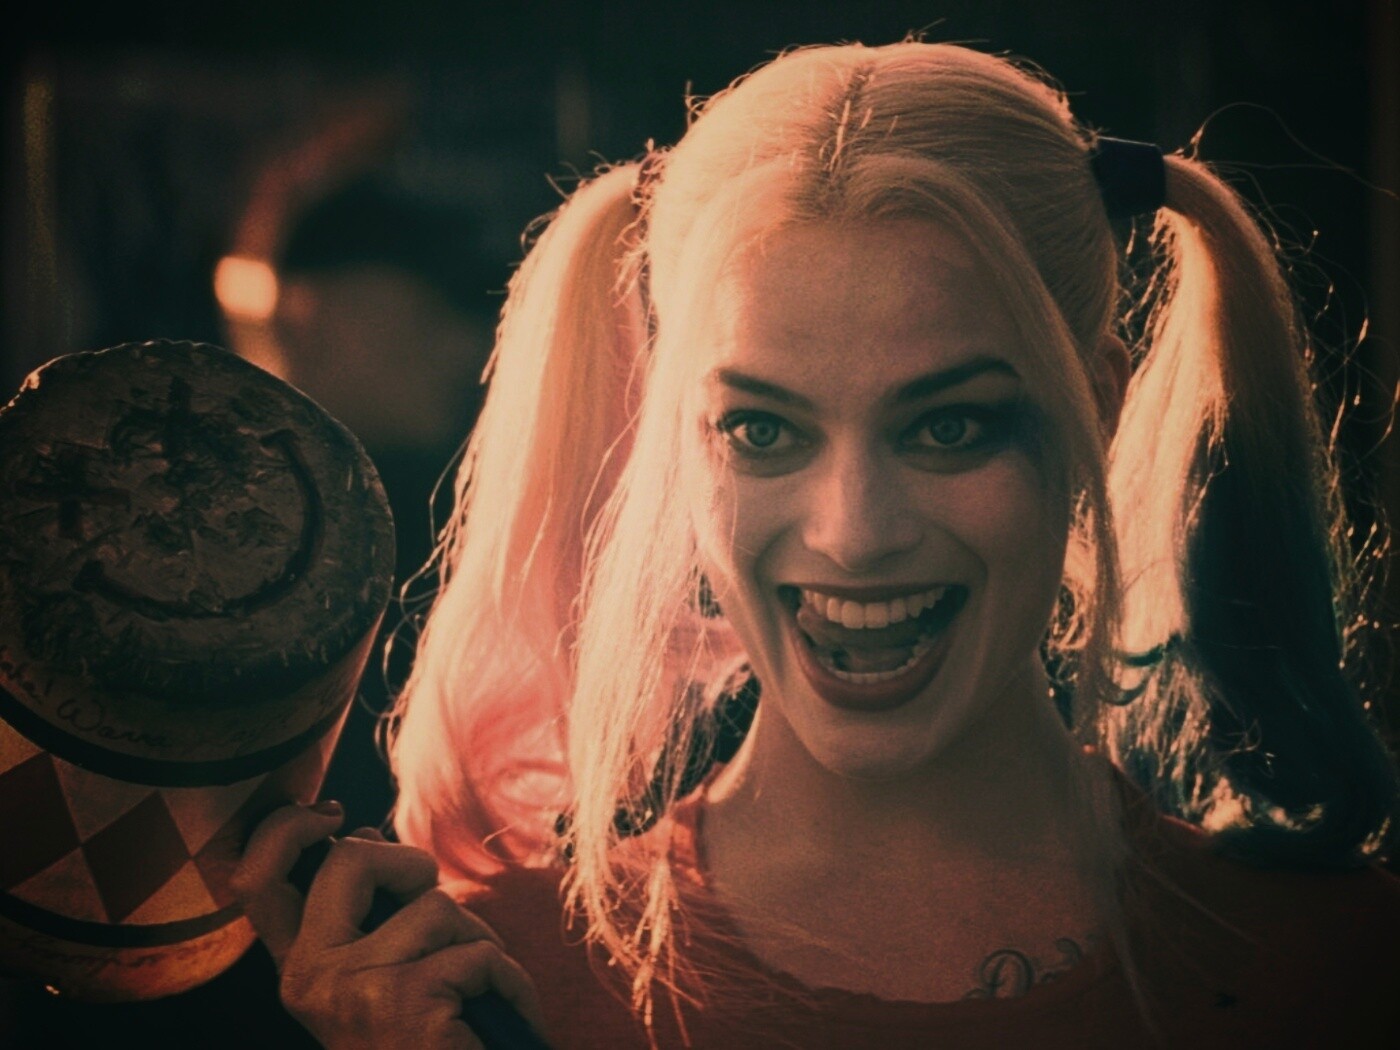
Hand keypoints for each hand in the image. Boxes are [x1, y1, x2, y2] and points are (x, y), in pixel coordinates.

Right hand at [231, 803, 544, 1048]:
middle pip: (348, 858)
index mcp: (299, 968)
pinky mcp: (405, 1003)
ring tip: (472, 996)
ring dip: (475, 941)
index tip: (330, 814)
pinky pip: (481, 952)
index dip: (284, 829)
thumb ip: (366, 916)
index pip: (255, 880)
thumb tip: (365, 836)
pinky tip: (501, 1019)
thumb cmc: (425, 1040)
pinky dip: (508, 982)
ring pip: (435, 906)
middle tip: (434, 909)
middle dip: (409, 864)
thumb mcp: (377, 976)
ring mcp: (352, 990)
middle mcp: (308, 978)